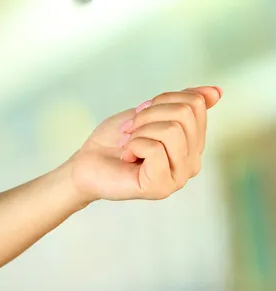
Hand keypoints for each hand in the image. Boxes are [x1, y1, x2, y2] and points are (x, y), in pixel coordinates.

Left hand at [68, 86, 222, 202]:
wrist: (86, 164)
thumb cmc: (114, 140)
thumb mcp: (148, 113)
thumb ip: (181, 104)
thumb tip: (216, 92)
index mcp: (192, 144)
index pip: (195, 103)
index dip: (161, 101)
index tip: (140, 115)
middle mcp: (191, 163)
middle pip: (185, 114)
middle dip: (148, 115)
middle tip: (130, 132)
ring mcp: (178, 177)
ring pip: (171, 130)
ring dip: (139, 131)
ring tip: (128, 146)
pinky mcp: (160, 187)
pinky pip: (155, 149)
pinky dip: (134, 146)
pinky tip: (127, 159)